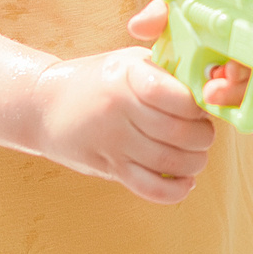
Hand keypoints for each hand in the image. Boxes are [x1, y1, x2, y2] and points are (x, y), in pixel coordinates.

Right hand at [31, 36, 215, 204]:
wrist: (43, 105)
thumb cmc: (97, 80)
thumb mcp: (127, 63)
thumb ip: (164, 72)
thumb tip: (208, 89)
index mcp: (127, 78)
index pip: (179, 98)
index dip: (200, 106)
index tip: (202, 106)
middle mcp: (119, 111)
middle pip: (180, 133)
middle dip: (203, 138)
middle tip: (203, 135)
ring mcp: (112, 143)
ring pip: (169, 162)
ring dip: (194, 163)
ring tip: (195, 156)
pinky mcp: (108, 168)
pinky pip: (149, 188)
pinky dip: (175, 191)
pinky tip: (184, 181)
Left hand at [125, 0, 252, 174]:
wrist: (205, 34)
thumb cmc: (196, 22)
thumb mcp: (179, 15)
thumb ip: (162, 14)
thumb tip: (140, 26)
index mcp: (249, 30)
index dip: (244, 62)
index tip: (222, 71)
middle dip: (247, 89)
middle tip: (213, 94)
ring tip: (236, 121)